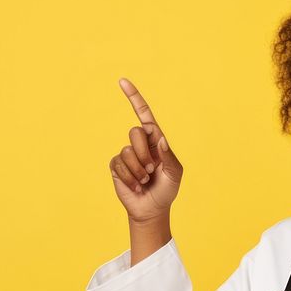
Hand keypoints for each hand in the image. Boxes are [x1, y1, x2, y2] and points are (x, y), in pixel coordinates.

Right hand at [109, 77, 183, 222]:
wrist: (152, 210)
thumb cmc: (166, 190)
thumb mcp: (175, 174)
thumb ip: (168, 156)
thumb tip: (160, 139)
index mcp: (156, 141)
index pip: (144, 115)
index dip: (134, 98)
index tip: (122, 81)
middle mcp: (140, 144)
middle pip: (135, 132)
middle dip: (144, 153)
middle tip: (152, 169)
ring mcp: (126, 155)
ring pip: (127, 151)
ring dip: (138, 170)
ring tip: (144, 180)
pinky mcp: (116, 167)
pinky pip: (119, 165)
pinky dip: (130, 178)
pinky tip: (135, 186)